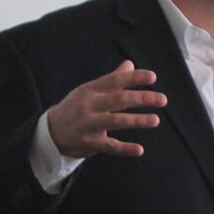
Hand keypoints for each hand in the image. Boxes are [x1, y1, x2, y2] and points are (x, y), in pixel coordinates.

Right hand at [46, 60, 166, 158]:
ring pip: (115, 121)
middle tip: (162, 99)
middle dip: (142, 98)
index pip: (115, 81)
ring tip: (155, 120)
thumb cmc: (75, 107)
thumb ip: (111, 80)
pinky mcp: (89, 142)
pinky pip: (109, 146)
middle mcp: (90, 105)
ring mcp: (89, 124)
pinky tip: (139, 149)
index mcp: (91, 90)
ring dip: (137, 120)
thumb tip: (130, 64)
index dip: (134, 78)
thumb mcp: (89, 90)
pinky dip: (124, 148)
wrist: (50, 131)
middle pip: (118, 99)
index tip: (153, 77)